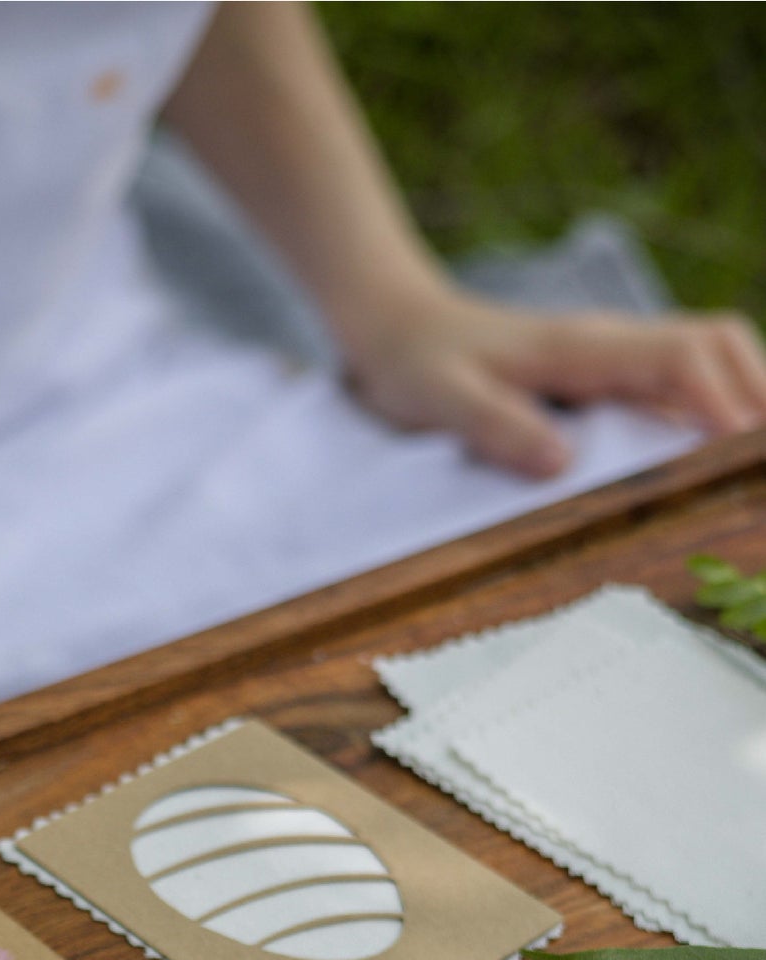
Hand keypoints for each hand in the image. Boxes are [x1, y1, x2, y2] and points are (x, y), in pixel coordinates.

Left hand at [346, 285, 765, 477]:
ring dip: (741, 397)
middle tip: (760, 463)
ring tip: (748, 461)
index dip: (720, 397)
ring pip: (705, 361)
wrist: (397, 327)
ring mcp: (611, 359)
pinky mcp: (603, 378)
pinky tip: (711, 457)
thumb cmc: (417, 363)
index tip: (741, 446)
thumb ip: (497, 426)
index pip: (680, 356)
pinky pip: (674, 385)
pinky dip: (707, 411)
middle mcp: (610, 346)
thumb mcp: (442, 399)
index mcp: (582, 346)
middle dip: (756, 391)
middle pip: (716, 346)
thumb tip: (561, 464)